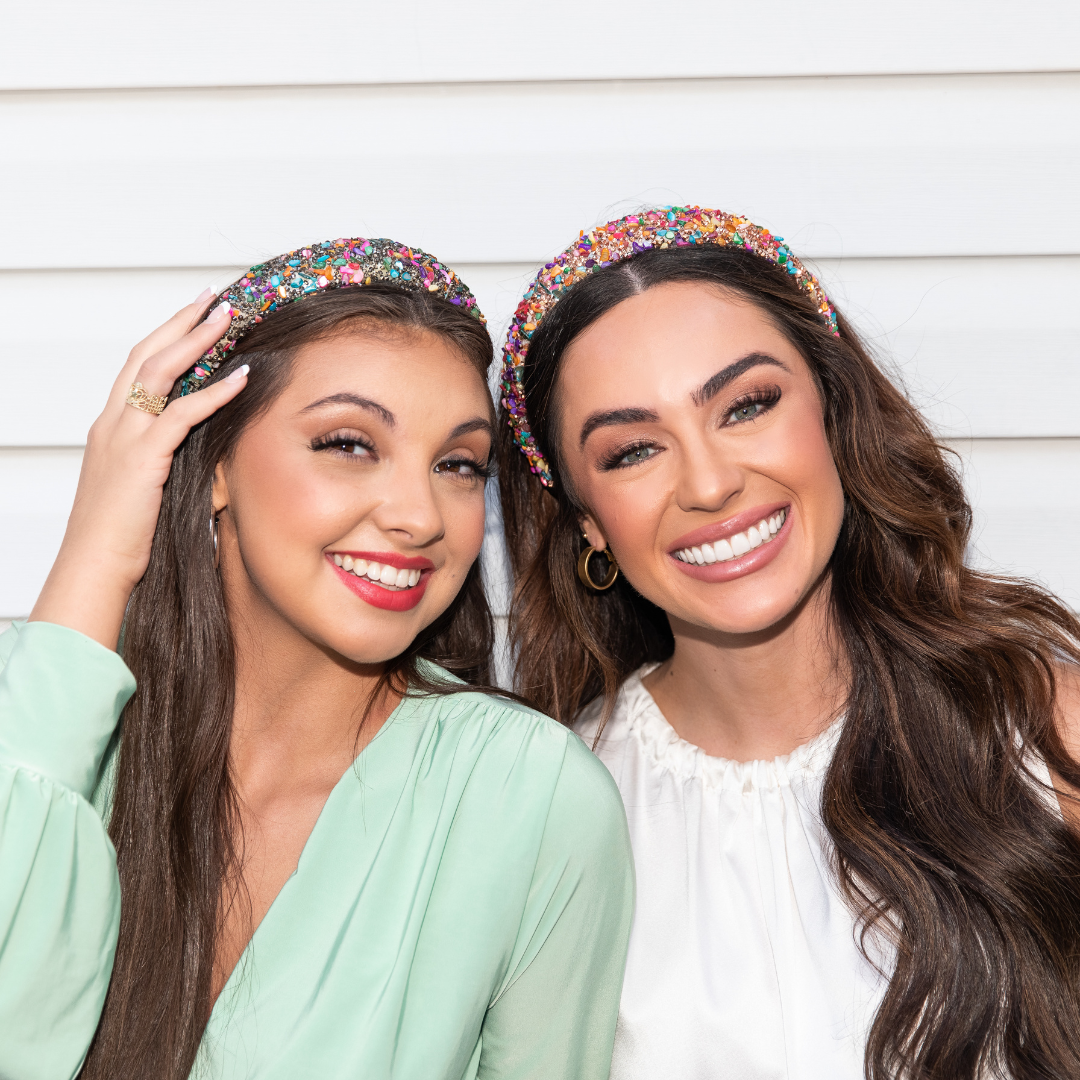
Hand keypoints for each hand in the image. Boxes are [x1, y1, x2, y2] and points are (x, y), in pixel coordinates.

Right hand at [29, 291, 248, 650]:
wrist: (94, 567)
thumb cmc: (119, 538)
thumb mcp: (141, 489)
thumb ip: (161, 462)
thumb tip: (196, 453)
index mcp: (111, 429)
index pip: (137, 368)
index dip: (166, 338)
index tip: (194, 316)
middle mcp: (112, 424)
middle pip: (145, 355)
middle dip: (181, 323)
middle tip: (214, 299)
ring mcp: (124, 438)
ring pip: (159, 372)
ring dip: (196, 341)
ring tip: (228, 319)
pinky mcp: (142, 459)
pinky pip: (180, 414)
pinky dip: (213, 392)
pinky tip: (242, 378)